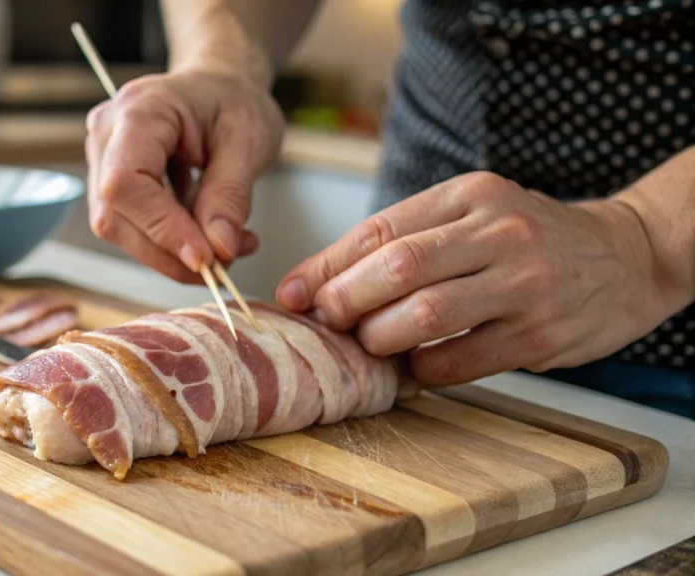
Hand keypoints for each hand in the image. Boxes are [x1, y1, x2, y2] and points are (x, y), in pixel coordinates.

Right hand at [84, 69, 283, 282]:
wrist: (219, 85)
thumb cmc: (233, 100)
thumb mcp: (249, 141)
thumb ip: (231, 196)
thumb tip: (219, 249)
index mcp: (140, 111)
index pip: (127, 183)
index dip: (161, 229)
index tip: (205, 257)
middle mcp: (107, 134)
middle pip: (115, 216)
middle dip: (169, 252)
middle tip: (223, 264)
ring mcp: (103, 158)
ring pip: (120, 229)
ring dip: (172, 253)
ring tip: (226, 246)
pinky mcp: (113, 182)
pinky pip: (132, 226)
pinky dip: (171, 243)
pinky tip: (209, 235)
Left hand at [276, 171, 675, 386]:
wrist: (625, 257)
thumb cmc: (527, 239)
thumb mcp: (472, 215)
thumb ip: (405, 240)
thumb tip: (316, 283)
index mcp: (470, 195)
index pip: (379, 229)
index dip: (326, 266)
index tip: (294, 293)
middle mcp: (498, 232)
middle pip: (397, 269)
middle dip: (345, 302)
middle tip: (327, 323)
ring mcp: (524, 283)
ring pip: (425, 315)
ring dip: (380, 339)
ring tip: (370, 345)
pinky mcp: (541, 334)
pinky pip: (460, 361)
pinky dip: (423, 369)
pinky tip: (415, 366)